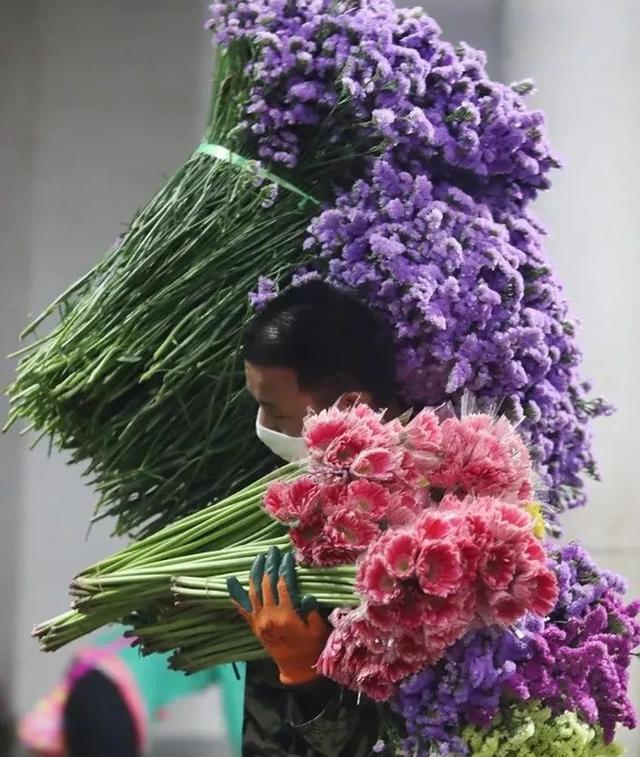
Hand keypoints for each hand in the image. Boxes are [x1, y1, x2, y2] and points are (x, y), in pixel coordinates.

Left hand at [227, 546, 329, 685]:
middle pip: (267, 584)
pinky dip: (235, 594)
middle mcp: (269, 616)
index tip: (287, 555)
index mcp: (286, 616)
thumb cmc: (311, 648)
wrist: (296, 669)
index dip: (285, 568)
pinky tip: (231, 580)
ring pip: (253, 591)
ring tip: (259, 558)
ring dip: (255, 573)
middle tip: (272, 550)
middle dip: (269, 565)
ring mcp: (259, 621)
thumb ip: (311, 611)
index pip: (283, 584)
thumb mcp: (317, 630)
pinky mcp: (254, 626)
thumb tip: (307, 595)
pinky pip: (242, 607)